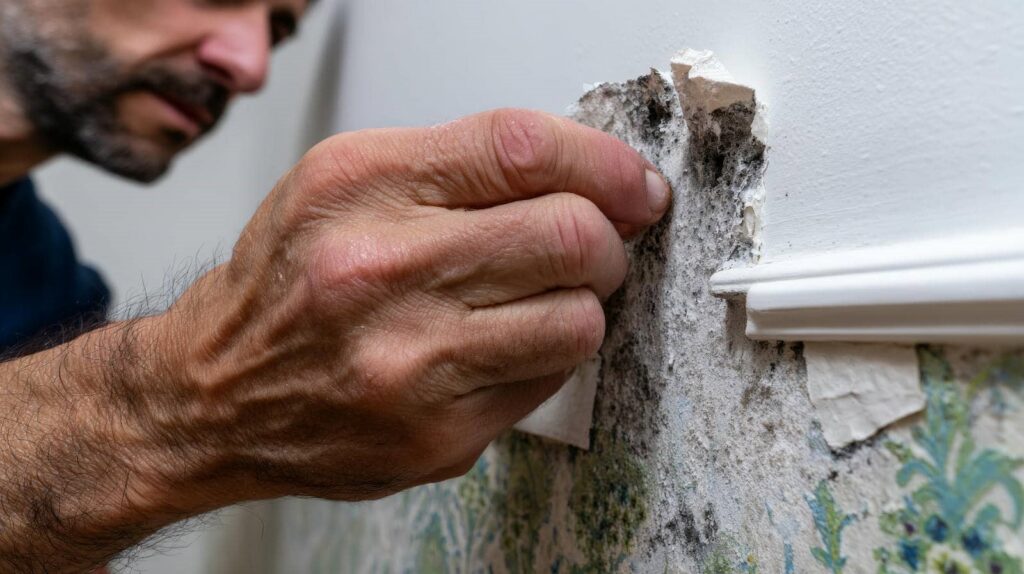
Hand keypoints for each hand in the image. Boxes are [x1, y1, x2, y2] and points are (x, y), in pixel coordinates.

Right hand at [145, 109, 670, 506]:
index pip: (521, 150)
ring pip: (578, 320)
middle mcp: (383, 275)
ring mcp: (413, 366)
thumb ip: (458, 164)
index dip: (602, 163)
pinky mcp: (439, 436)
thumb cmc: (289, 283)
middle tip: (594, 246)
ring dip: (583, 304)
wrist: (217, 393)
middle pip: (570, 236)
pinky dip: (545, 357)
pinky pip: (550, 383)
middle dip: (606, 239)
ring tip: (546, 298)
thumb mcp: (345, 183)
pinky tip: (503, 346)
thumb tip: (585, 174)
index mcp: (362, 190)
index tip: (632, 184)